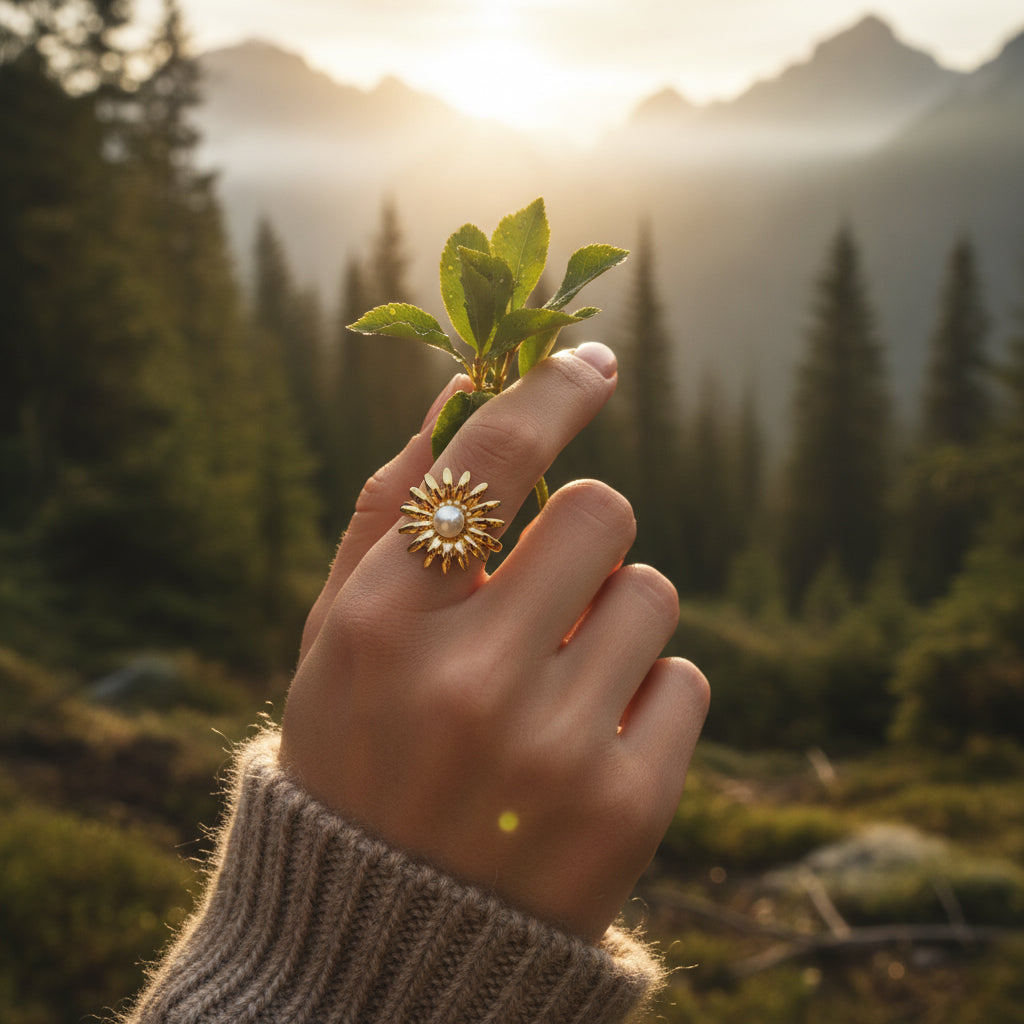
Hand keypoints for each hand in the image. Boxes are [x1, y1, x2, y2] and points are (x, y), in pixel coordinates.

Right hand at [279, 343, 708, 942]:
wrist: (389, 941)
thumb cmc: (359, 760)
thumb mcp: (334, 642)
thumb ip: (386, 517)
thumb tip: (455, 402)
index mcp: (382, 627)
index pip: (488, 464)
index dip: (549, 392)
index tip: (591, 360)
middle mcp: (467, 681)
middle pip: (603, 511)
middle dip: (583, 534)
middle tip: (551, 586)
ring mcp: (555, 749)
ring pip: (652, 593)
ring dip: (614, 618)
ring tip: (559, 683)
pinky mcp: (630, 806)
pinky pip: (686, 678)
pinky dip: (646, 694)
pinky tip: (590, 745)